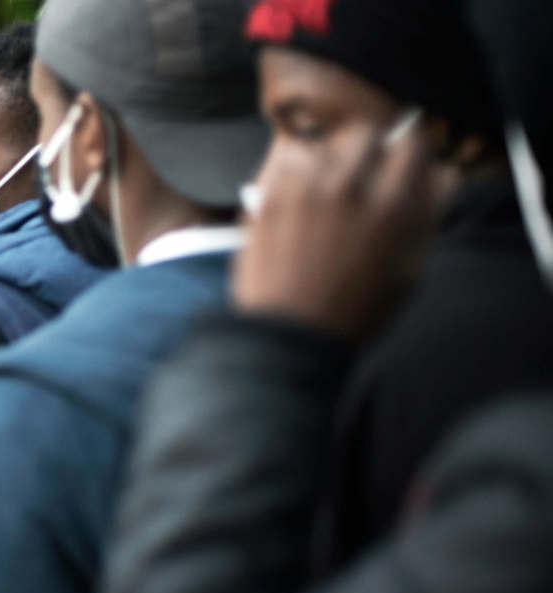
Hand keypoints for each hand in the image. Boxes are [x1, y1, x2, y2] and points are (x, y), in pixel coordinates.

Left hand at [234, 120, 437, 339]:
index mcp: (390, 208)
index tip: (404, 163)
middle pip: (364, 135)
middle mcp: (346, 190)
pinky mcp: (268, 200)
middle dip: (368, 151)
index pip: (412, 145)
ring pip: (322, 145)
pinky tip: (299, 193)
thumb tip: (442, 176)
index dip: (411, 152)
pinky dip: (295, 168)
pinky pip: (285, 160)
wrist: (290, 338)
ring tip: (327, 189)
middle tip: (364, 176)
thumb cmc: (354, 313)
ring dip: (329, 160)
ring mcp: (301, 192)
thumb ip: (427, 217)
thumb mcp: (408, 271)